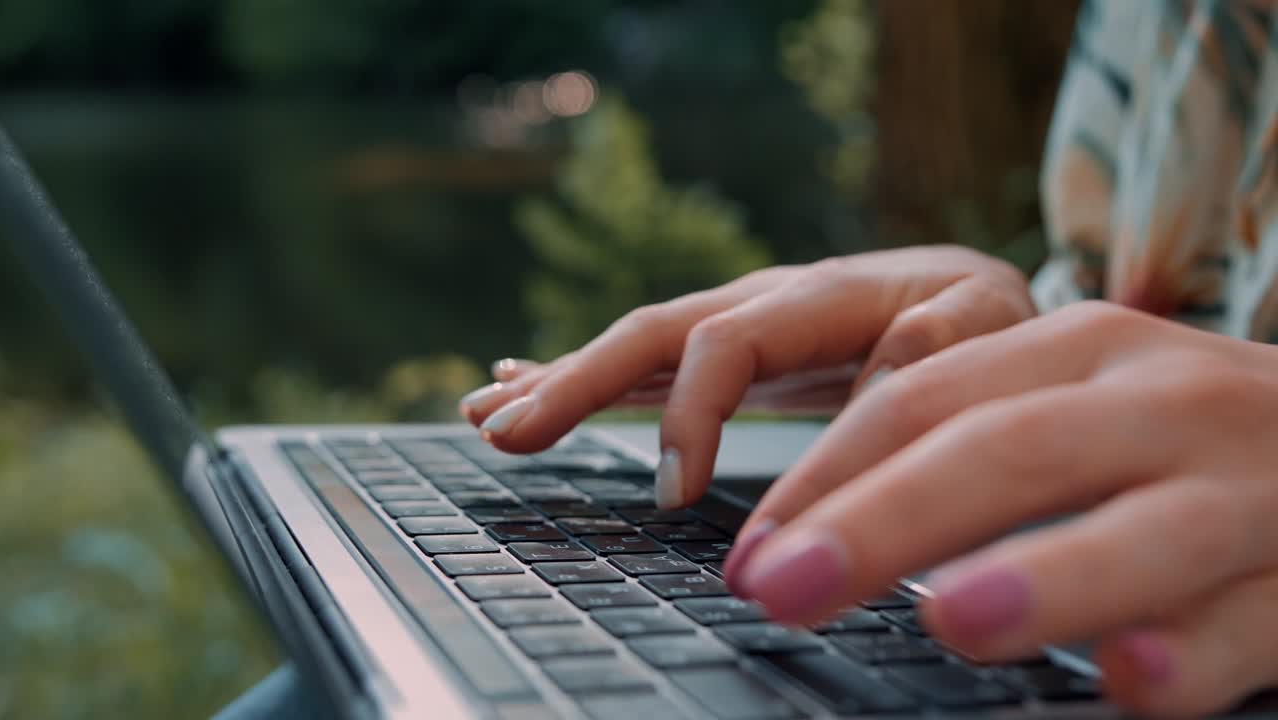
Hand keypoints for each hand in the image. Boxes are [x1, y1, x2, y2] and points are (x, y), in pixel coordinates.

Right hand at [459, 246, 1033, 506]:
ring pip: (633, 347)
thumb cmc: (983, 317)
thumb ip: (937, 342)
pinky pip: (644, 365)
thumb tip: (876, 371)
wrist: (969, 292)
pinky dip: (582, 378)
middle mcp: (761, 301)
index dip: (689, 412)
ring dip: (559, 381)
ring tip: (488, 413)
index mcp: (819, 294)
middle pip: (651, 333)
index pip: (725, 342)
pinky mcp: (729, 354)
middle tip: (504, 430)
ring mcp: (737, 325)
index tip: (673, 494)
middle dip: (574, 382)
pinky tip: (525, 387)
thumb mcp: (988, 321)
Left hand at [728, 301, 1277, 715]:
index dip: (824, 478)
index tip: (750, 556)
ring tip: (953, 618)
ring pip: (1146, 528)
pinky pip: (1254, 618)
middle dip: (885, 519)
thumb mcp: (1079, 404)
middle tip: (779, 588)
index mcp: (1079, 350)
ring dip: (1047, 575)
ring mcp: (1248, 484)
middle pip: (1007, 451)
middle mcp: (1157, 399)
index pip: (923, 400)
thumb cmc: (1182, 435)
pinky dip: (1194, 651)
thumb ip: (972, 448)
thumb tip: (815, 533)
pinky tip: (1131, 679)